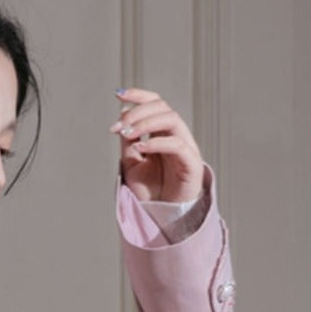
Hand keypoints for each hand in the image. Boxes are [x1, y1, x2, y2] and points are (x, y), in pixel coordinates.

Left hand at [109, 88, 203, 203]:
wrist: (162, 217)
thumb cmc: (150, 192)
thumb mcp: (131, 163)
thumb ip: (129, 141)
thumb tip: (123, 118)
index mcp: (162, 132)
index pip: (155, 103)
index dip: (139, 95)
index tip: (118, 94)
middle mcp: (176, 135)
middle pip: (161, 107)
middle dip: (137, 112)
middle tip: (119, 126)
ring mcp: (185, 147)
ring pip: (171, 119)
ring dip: (146, 123)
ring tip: (127, 134)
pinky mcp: (192, 163)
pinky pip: (177, 144)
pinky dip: (157, 143)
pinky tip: (140, 149)